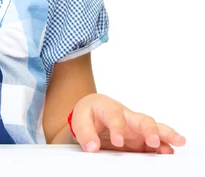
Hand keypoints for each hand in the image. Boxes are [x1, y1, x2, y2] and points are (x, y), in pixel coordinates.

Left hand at [71, 93, 185, 153]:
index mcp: (109, 108)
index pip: (115, 117)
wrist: (95, 111)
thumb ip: (85, 133)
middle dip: (149, 130)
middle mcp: (127, 117)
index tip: (118, 141)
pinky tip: (170, 152)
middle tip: (154, 141)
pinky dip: (164, 146)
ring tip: (178, 142)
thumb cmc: (90, 113)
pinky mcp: (141, 139)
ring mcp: (137, 128)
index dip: (118, 128)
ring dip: (166, 136)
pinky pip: (155, 142)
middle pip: (142, 120)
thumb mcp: (81, 119)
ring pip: (155, 129)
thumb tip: (92, 147)